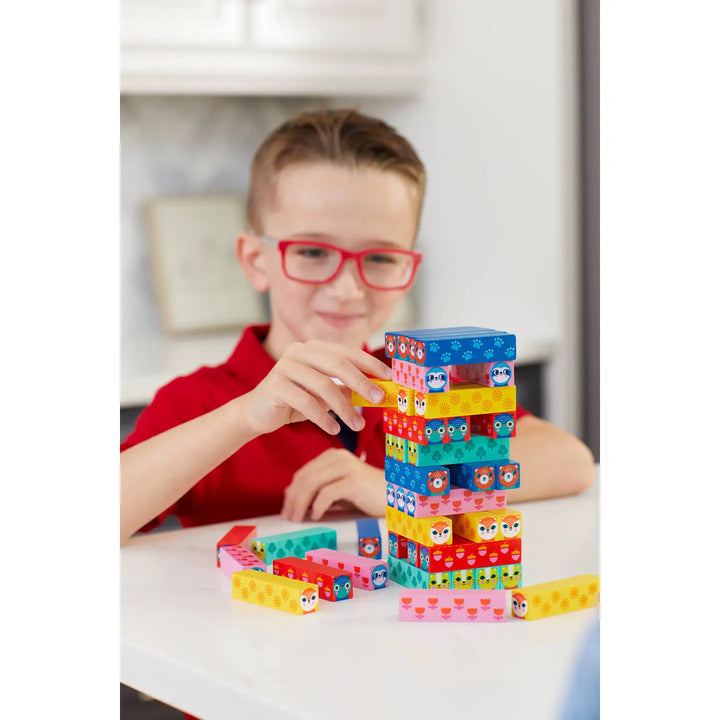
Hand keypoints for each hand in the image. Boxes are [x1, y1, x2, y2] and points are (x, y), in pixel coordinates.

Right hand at [242, 340, 391, 436]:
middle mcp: (300, 351)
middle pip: (338, 364)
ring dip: (344, 408)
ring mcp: (286, 365)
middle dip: (362, 382)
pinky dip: (323, 417)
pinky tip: (333, 429)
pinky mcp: (275, 384)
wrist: (257, 413)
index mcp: (314, 348)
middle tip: (378, 400)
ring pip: (324, 385)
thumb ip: (347, 390)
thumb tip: (378, 392)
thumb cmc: (296, 402)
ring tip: (356, 426)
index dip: (371, 364)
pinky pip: (306, 401)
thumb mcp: (326, 395)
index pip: (348, 352)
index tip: (390, 378)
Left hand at [281, 448, 386, 521]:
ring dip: (301, 504)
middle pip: (304, 477)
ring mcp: (346, 467)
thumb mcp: (339, 491)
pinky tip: (316, 516)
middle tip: (289, 518)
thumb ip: (320, 491)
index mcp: (332, 457)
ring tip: (298, 519)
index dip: (291, 493)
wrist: (396, 495)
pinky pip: (327, 493)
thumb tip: (293, 501)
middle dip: (292, 500)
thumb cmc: (367, 495)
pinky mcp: (354, 480)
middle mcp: (338, 457)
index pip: (303, 473)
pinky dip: (317, 506)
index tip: (286, 511)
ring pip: (312, 483)